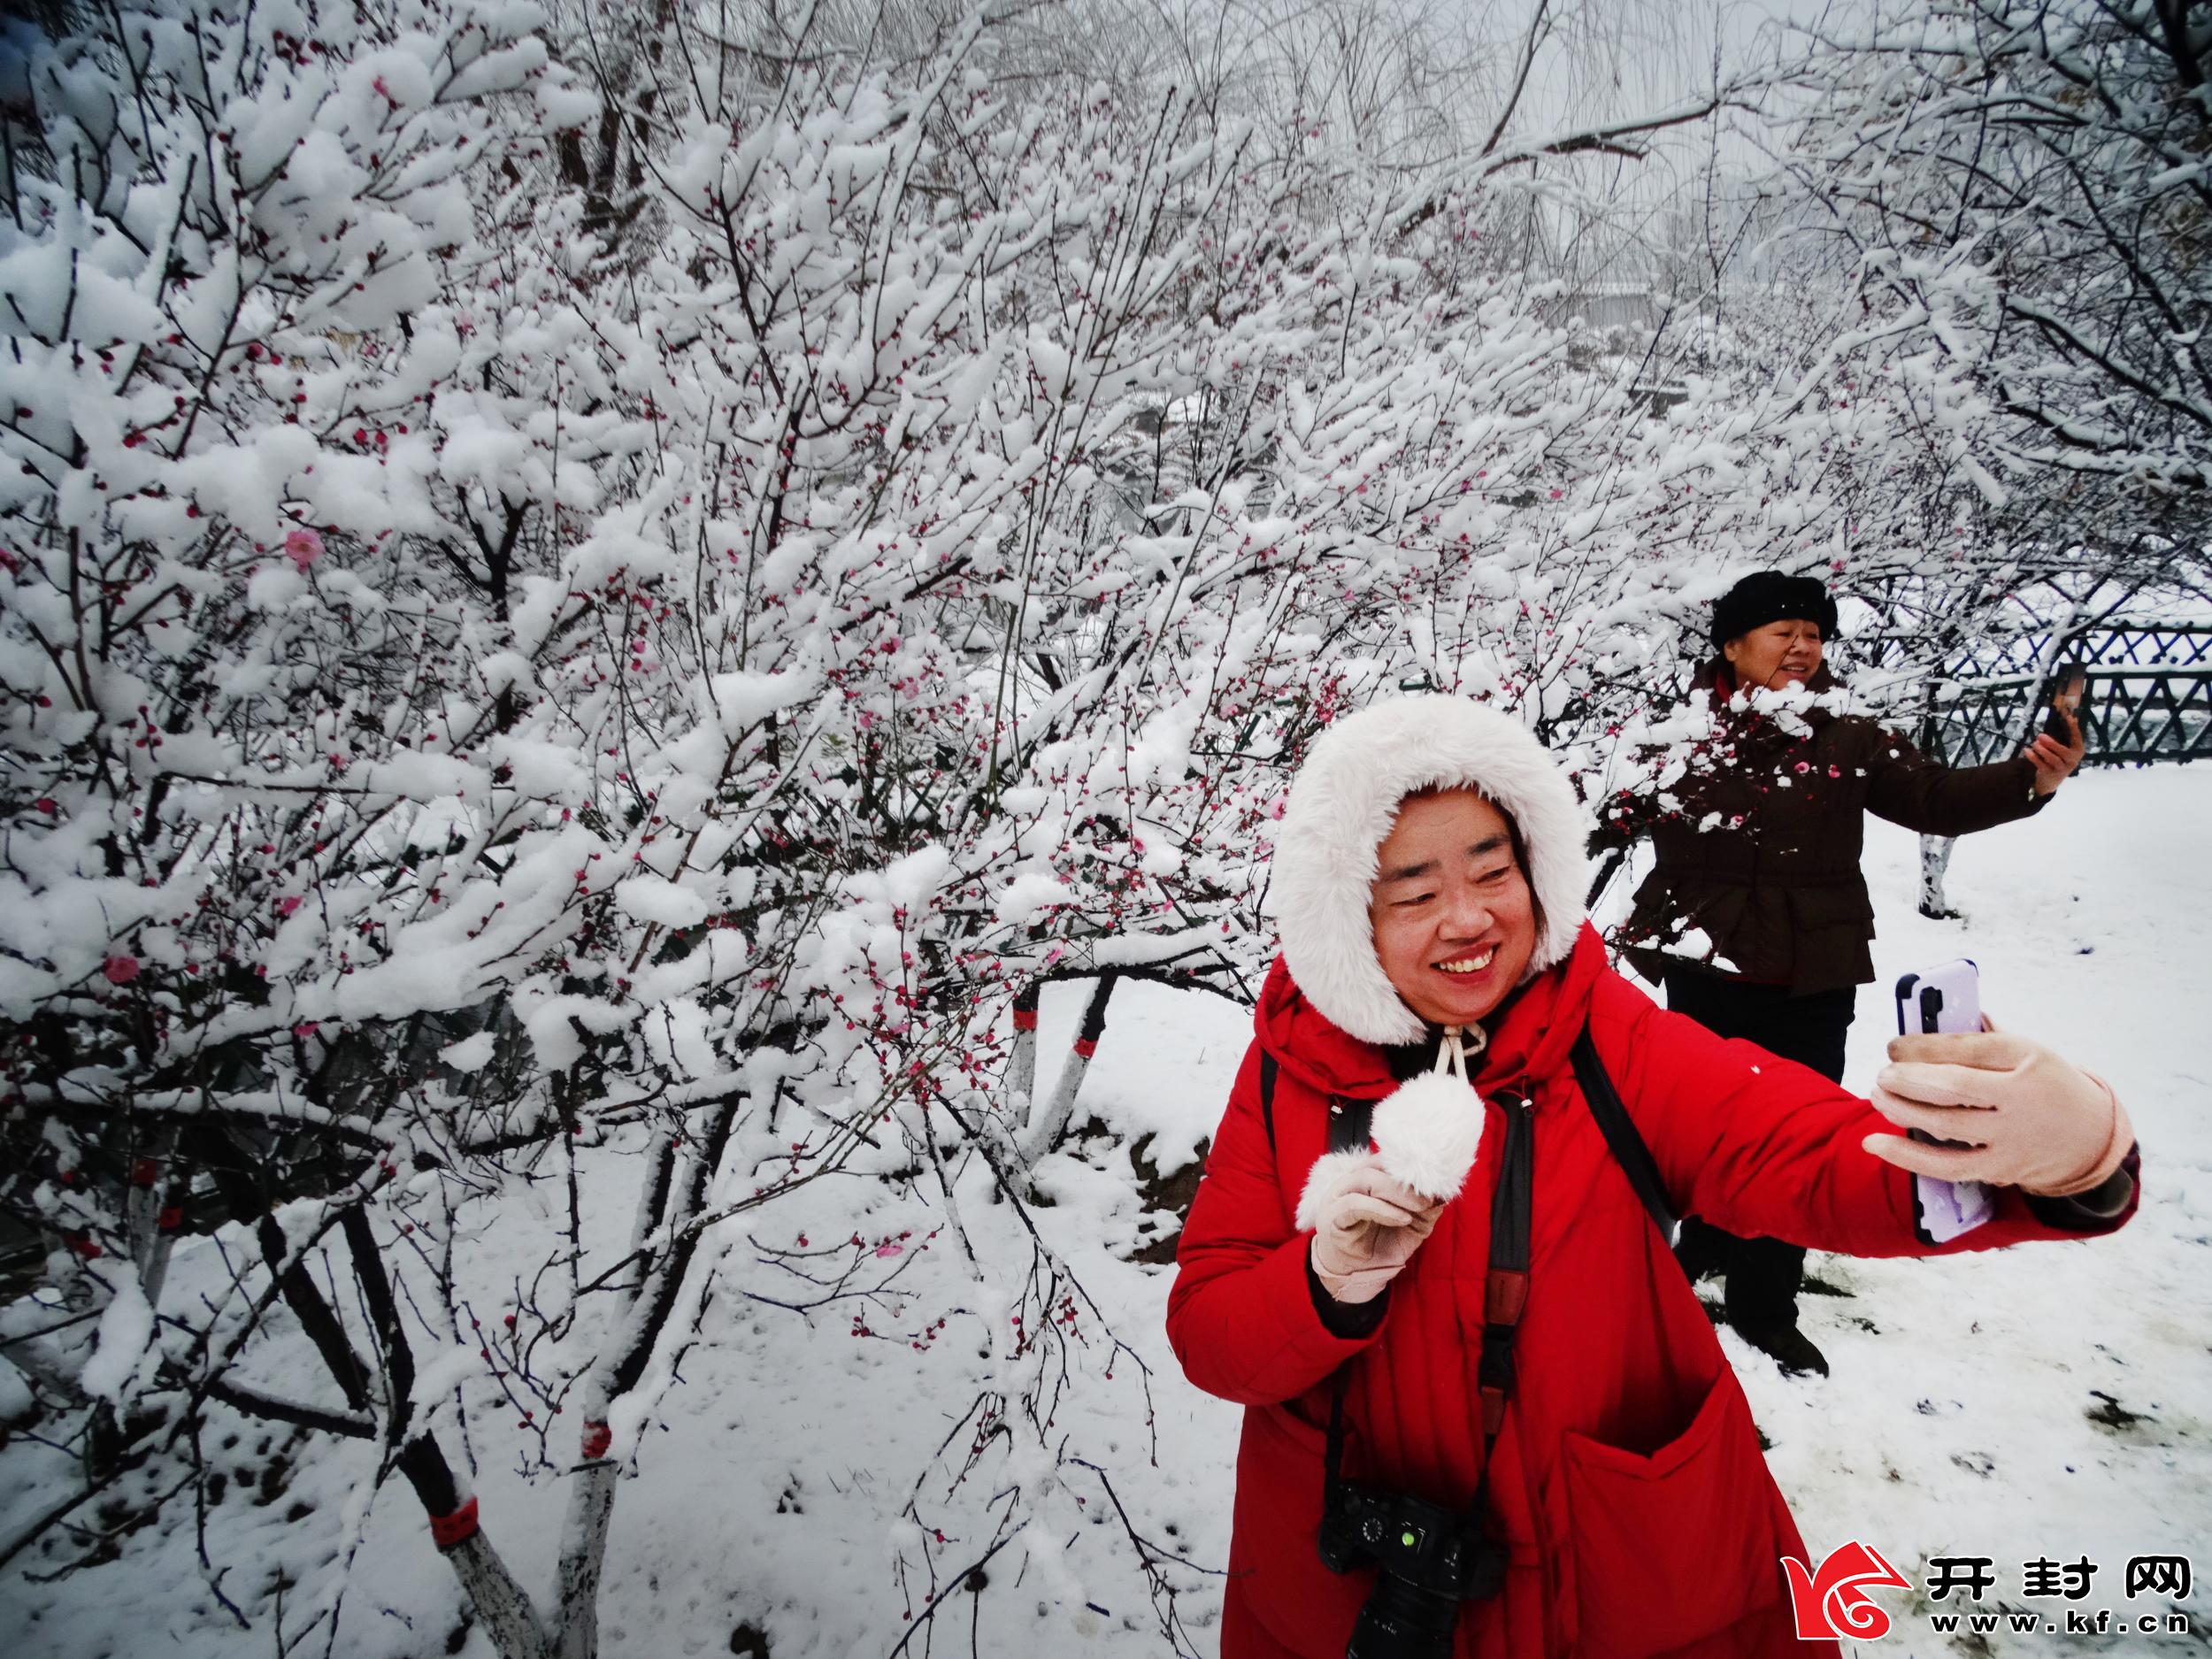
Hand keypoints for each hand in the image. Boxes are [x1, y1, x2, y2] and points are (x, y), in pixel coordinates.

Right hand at [1309, 1164, 1444, 1304]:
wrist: (1358, 1273)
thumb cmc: (1381, 1243)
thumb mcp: (1412, 1226)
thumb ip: (1426, 1210)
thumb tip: (1444, 1194)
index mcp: (1368, 1178)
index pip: (1386, 1159)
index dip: (1410, 1165)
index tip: (1435, 1179)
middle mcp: (1350, 1181)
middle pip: (1377, 1166)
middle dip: (1407, 1181)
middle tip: (1430, 1197)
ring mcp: (1338, 1197)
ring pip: (1365, 1179)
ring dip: (1397, 1193)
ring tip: (1419, 1208)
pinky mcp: (1333, 1217)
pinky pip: (1355, 1205)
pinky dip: (1381, 1209)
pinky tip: (1402, 1219)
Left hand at [1862, 1026, 2130, 1195]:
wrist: (2092, 1138)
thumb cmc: (2046, 1085)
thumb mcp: (2028, 1051)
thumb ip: (1982, 1038)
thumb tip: (1928, 1022)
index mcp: (2029, 1058)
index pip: (1968, 1048)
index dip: (1923, 1046)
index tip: (1894, 1047)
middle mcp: (2021, 1098)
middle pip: (1954, 1087)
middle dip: (1907, 1079)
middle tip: (1882, 1074)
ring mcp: (2011, 1137)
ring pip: (1945, 1125)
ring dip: (1901, 1110)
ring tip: (1877, 1096)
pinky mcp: (2000, 1168)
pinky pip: (1947, 1166)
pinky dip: (1906, 1157)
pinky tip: (1874, 1144)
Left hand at [2023, 707, 2083, 795]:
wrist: (2051, 780)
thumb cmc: (2058, 757)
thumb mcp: (2063, 747)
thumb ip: (2065, 735)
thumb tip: (2071, 716)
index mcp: (2078, 751)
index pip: (2077, 738)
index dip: (2073, 728)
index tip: (2068, 716)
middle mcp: (2073, 760)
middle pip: (2064, 751)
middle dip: (2052, 743)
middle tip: (2040, 735)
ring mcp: (2062, 769)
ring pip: (2053, 759)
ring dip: (2042, 750)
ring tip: (2034, 743)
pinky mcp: (2051, 774)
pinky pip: (2041, 765)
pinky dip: (2033, 757)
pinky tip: (2027, 750)